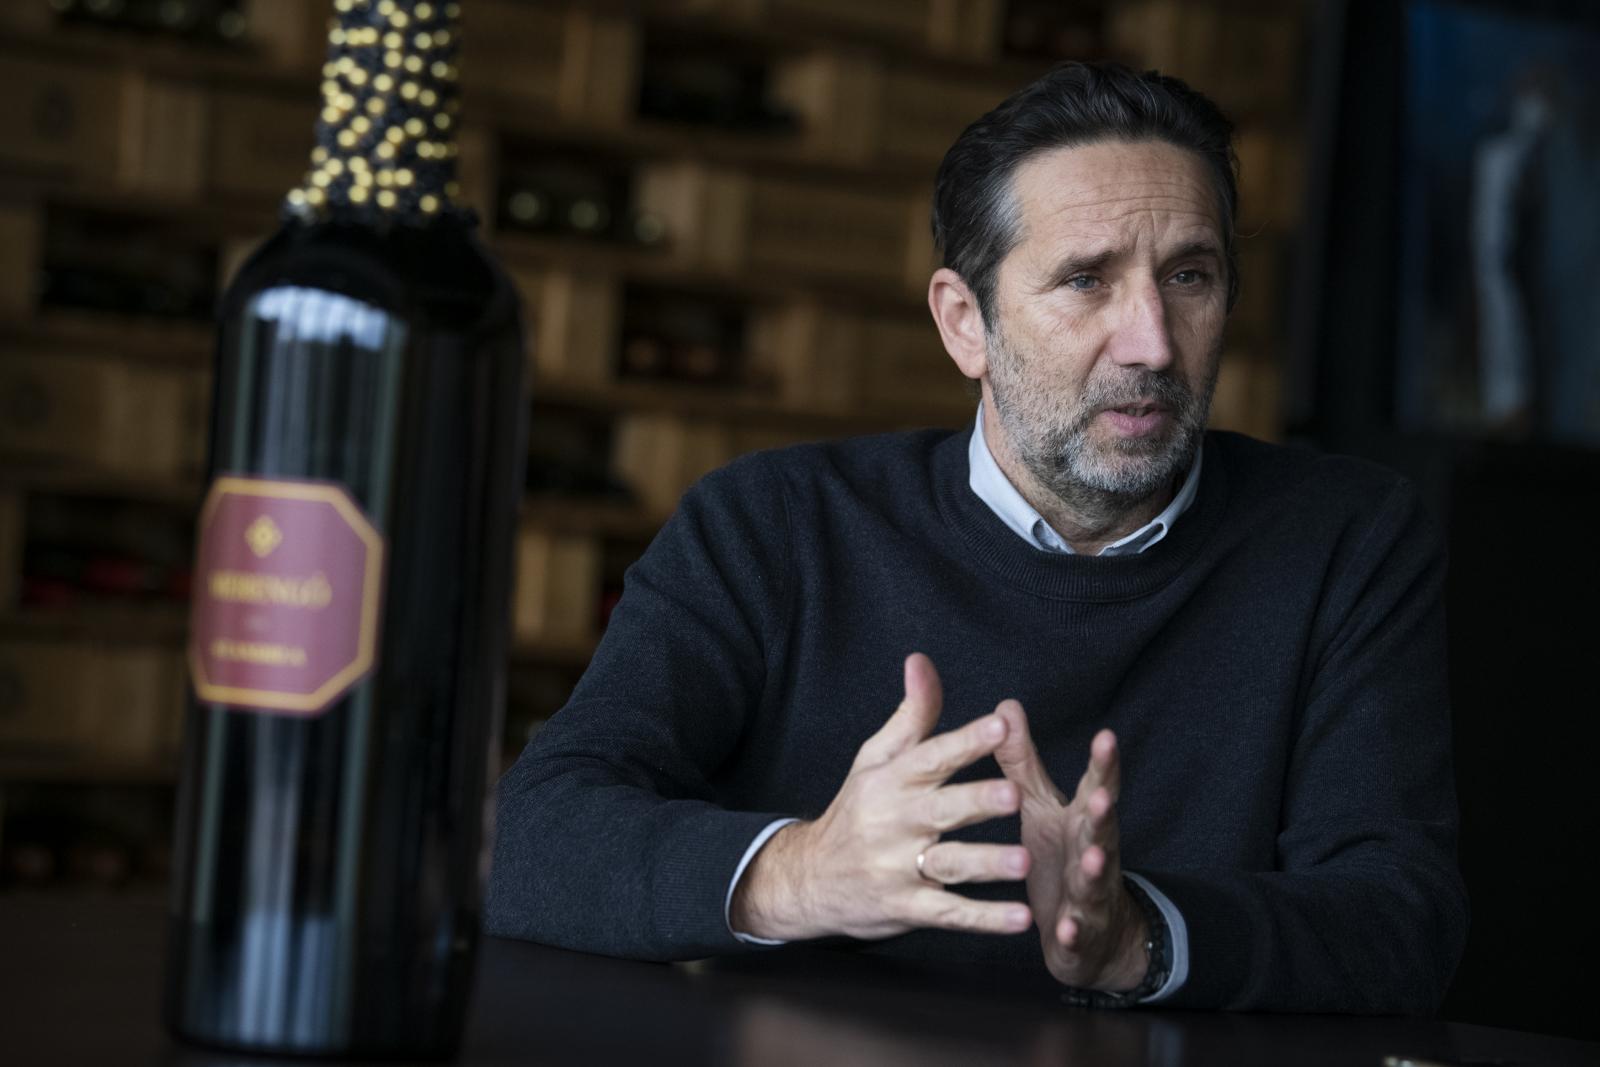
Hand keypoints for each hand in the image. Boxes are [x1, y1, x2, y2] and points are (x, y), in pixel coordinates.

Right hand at [729, 653, 1033, 941]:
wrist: (807, 878)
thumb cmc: (857, 810)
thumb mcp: (875, 758)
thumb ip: (911, 714)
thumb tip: (921, 660)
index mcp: (893, 780)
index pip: (932, 756)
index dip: (966, 741)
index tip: (1001, 726)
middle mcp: (896, 822)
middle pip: (942, 810)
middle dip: (977, 802)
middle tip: (1014, 794)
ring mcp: (899, 868)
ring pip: (948, 864)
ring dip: (986, 864)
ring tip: (1023, 862)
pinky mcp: (906, 908)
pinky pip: (949, 914)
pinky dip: (984, 920)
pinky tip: (1020, 920)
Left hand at [993, 703, 1149, 991]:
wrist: (1094, 935)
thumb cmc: (1062, 859)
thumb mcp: (1040, 808)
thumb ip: (1023, 762)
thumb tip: (1006, 706)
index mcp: (1082, 820)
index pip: (1097, 787)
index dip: (1103, 764)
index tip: (1106, 736)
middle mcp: (1093, 852)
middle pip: (1102, 830)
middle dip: (1105, 814)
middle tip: (1103, 797)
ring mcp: (1090, 894)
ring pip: (1095, 879)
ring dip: (1095, 869)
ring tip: (1092, 857)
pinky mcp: (1080, 933)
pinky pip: (1077, 932)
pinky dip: (1073, 930)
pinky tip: (1066, 927)